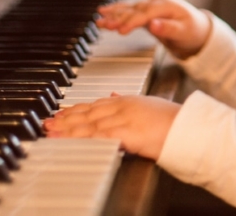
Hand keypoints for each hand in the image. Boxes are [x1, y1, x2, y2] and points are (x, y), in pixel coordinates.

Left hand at [43, 95, 180, 160]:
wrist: (188, 128)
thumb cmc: (173, 121)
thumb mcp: (148, 105)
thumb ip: (129, 101)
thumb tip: (114, 95)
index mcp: (128, 100)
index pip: (95, 104)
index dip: (75, 109)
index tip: (60, 113)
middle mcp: (122, 106)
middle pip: (87, 112)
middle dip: (65, 118)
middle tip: (48, 122)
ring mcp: (123, 118)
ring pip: (88, 123)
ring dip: (67, 128)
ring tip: (50, 132)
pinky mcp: (125, 132)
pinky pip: (96, 136)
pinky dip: (79, 138)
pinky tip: (67, 141)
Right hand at [96, 0, 211, 58]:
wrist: (198, 28)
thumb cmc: (193, 31)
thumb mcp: (184, 32)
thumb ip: (168, 28)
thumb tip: (153, 25)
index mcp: (166, 6)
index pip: (146, 13)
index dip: (133, 21)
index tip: (121, 31)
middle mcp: (156, 2)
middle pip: (134, 10)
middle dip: (118, 18)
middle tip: (103, 25)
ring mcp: (150, 5)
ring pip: (129, 9)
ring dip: (113, 14)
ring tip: (98, 20)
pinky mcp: (146, 11)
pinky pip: (129, 10)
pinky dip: (116, 11)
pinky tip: (103, 12)